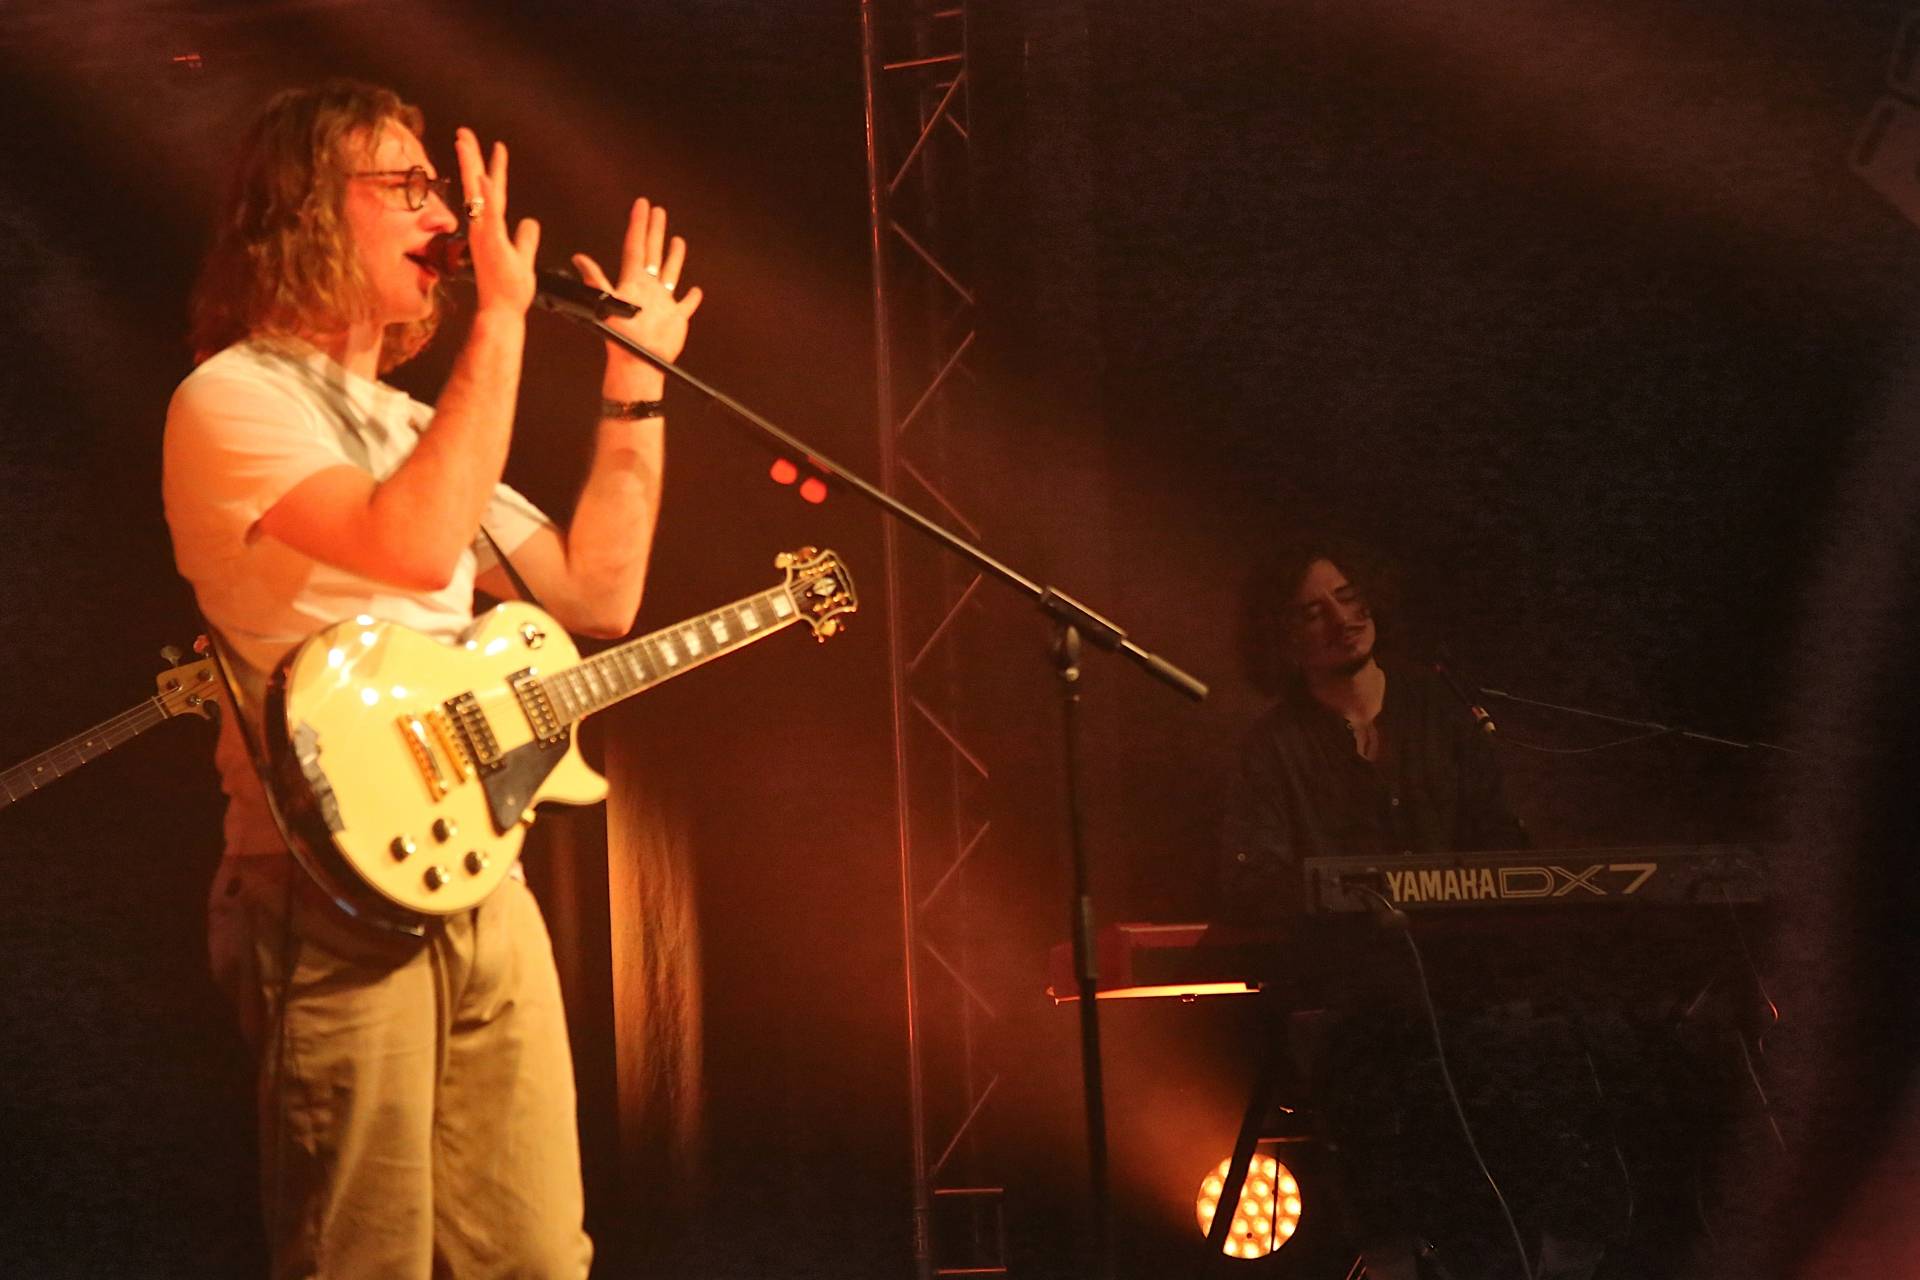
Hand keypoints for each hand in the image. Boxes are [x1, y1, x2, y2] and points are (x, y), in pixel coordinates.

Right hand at [453, 127, 538, 317]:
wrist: (502, 311)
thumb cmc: (509, 290)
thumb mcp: (523, 258)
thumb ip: (526, 239)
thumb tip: (531, 223)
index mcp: (491, 229)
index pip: (492, 193)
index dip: (493, 169)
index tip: (495, 146)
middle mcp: (484, 227)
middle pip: (477, 186)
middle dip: (471, 157)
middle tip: (464, 132)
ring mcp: (485, 234)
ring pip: (477, 194)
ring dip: (471, 166)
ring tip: (465, 141)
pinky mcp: (490, 242)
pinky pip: (489, 215)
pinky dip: (487, 196)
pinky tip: (485, 177)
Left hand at [570, 198, 704, 399]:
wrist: (637, 364)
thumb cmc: (621, 336)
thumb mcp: (606, 304)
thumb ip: (595, 280)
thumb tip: (578, 258)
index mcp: (633, 281)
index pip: (635, 246)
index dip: (638, 224)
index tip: (641, 205)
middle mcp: (647, 288)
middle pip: (652, 252)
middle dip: (654, 231)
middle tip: (657, 210)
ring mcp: (662, 302)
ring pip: (669, 273)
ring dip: (673, 257)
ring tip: (677, 240)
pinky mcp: (676, 318)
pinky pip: (686, 304)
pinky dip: (691, 297)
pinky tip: (695, 290)